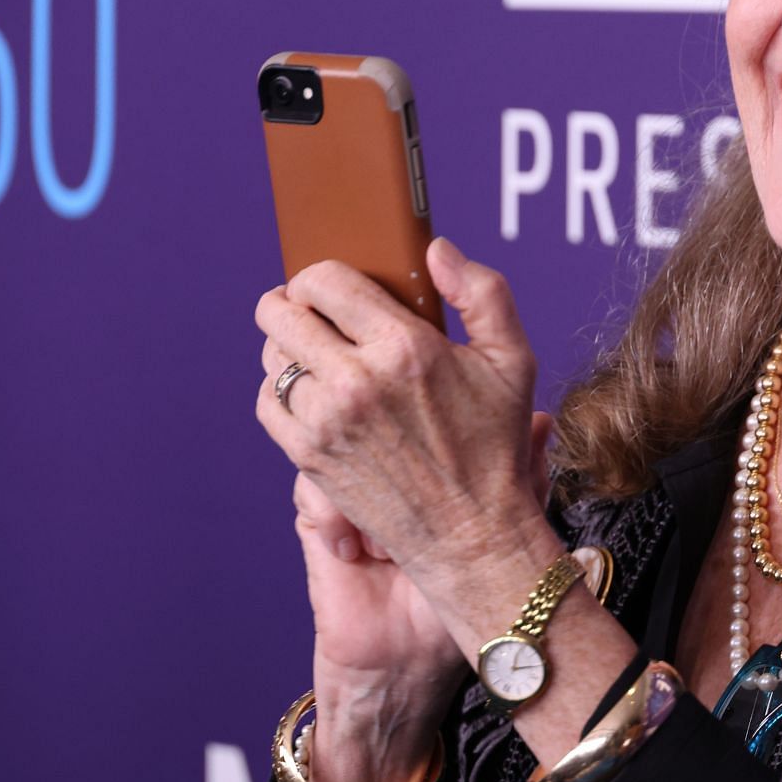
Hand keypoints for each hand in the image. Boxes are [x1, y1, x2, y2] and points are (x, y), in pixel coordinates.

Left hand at [254, 237, 552, 590]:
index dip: (318, 276)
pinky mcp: (309, 456)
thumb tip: (436, 249)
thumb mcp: (513, 360)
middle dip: (290, 303)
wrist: (471, 533)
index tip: (330, 288)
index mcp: (405, 347)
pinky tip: (309, 392)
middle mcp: (358, 380)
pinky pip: (268, 402)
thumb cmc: (495, 446)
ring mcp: (327, 421)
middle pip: (280, 312)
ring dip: (287, 347)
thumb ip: (482, 292)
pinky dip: (280, 390)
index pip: (323, 281)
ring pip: (271, 356)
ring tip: (315, 352)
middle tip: (312, 313)